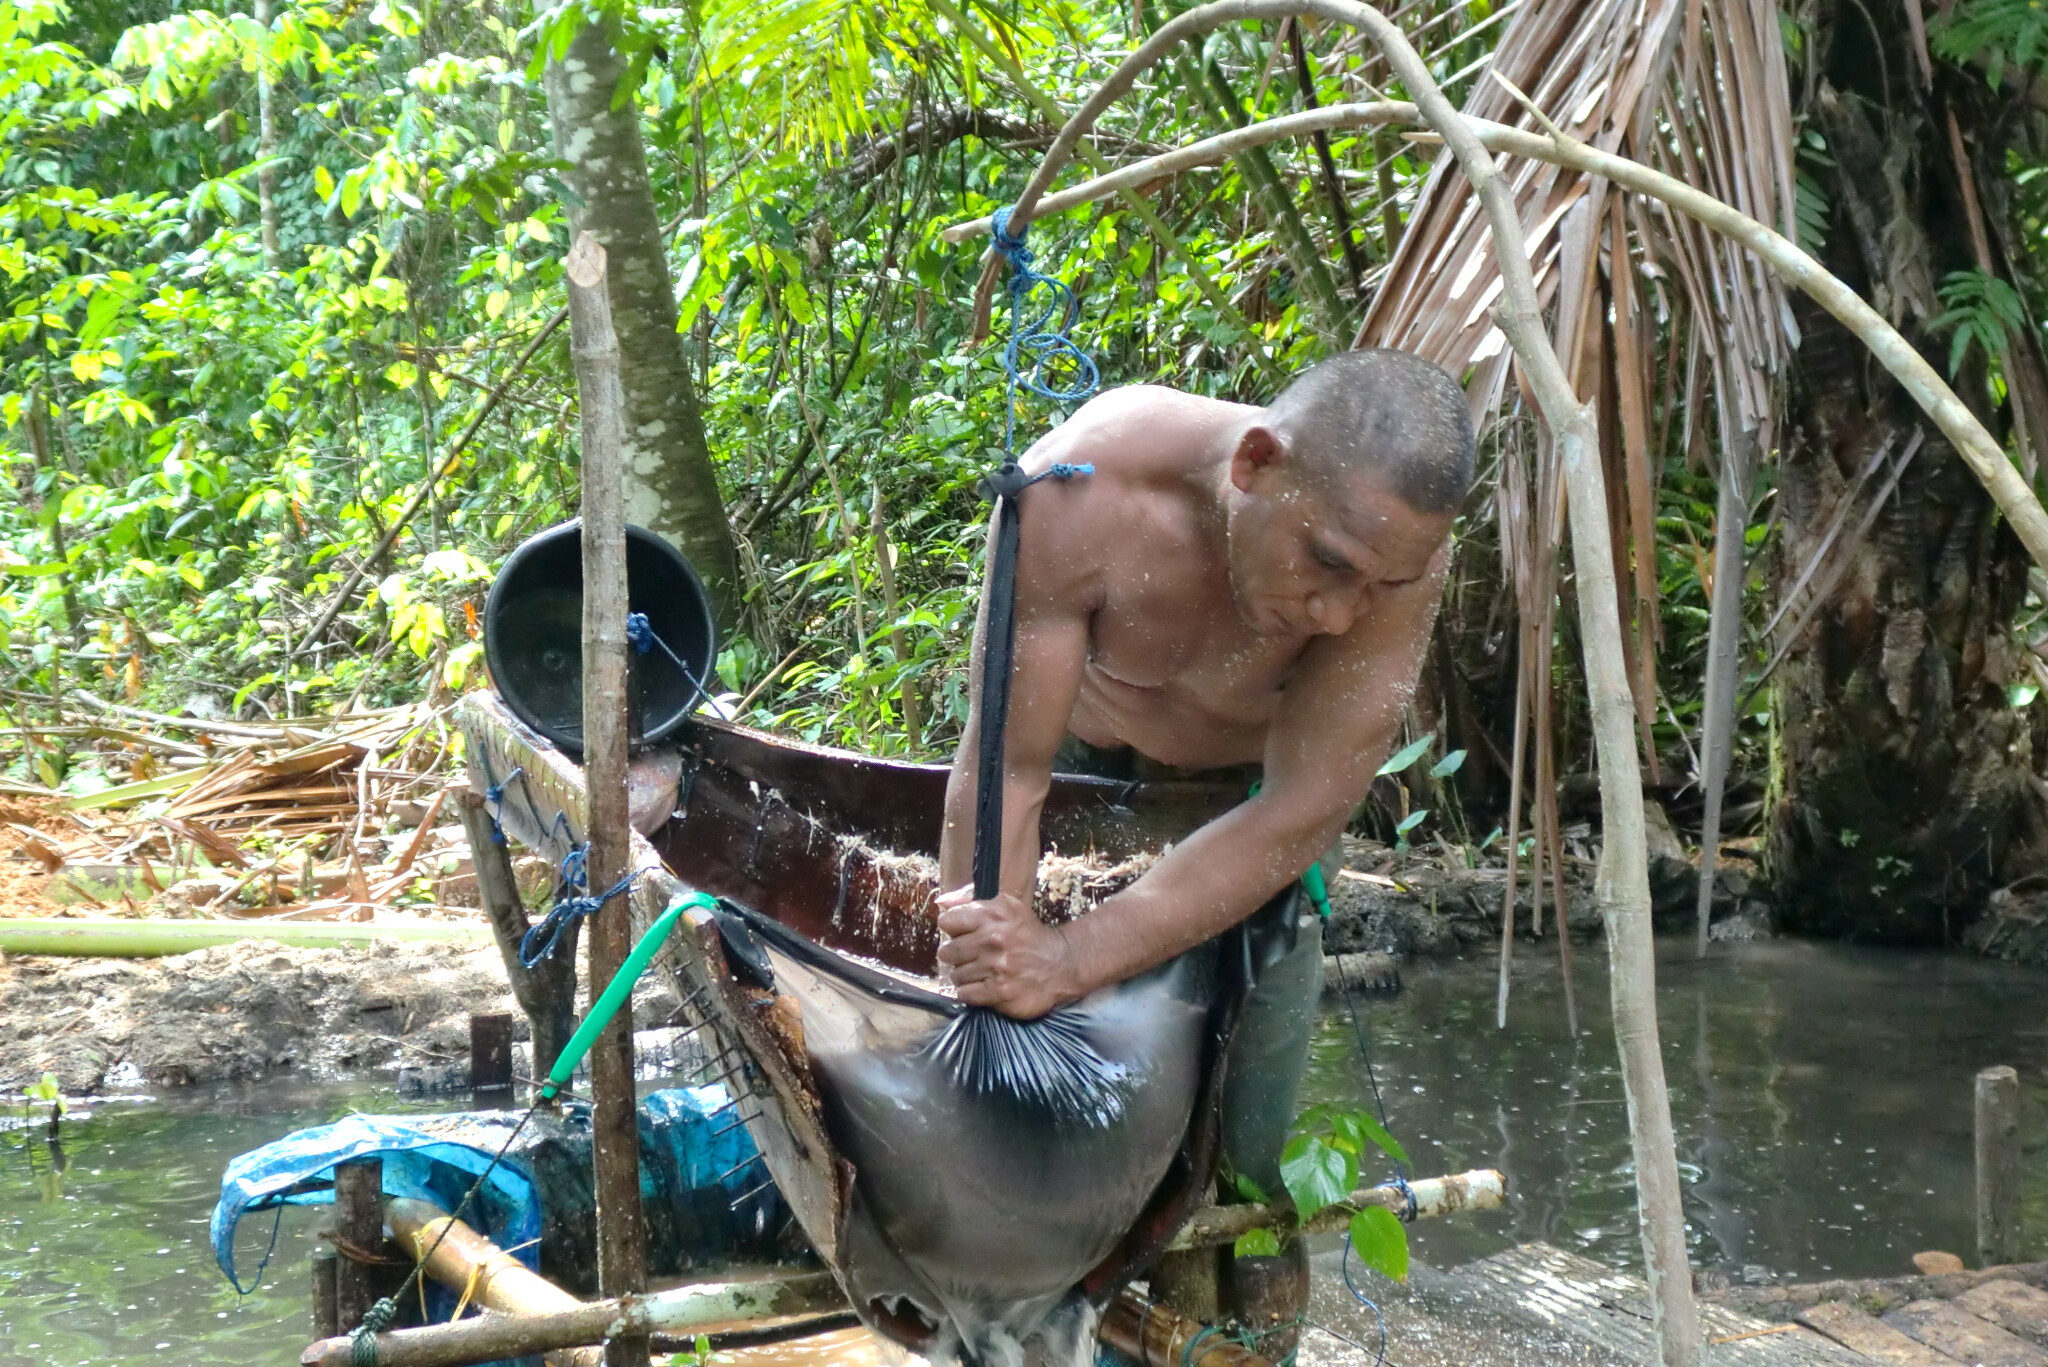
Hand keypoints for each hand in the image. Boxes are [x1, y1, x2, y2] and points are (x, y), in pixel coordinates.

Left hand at [934, 885, 1083, 1019]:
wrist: (1060, 964)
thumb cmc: (1028, 935)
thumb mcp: (1007, 907)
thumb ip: (970, 901)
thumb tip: (941, 903)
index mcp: (993, 915)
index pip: (947, 922)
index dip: (953, 929)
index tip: (964, 934)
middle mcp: (993, 939)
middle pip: (947, 951)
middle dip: (956, 955)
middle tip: (971, 957)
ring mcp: (996, 968)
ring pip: (955, 975)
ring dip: (965, 975)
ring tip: (981, 972)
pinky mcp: (1000, 992)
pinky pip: (965, 994)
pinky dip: (970, 993)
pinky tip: (983, 986)